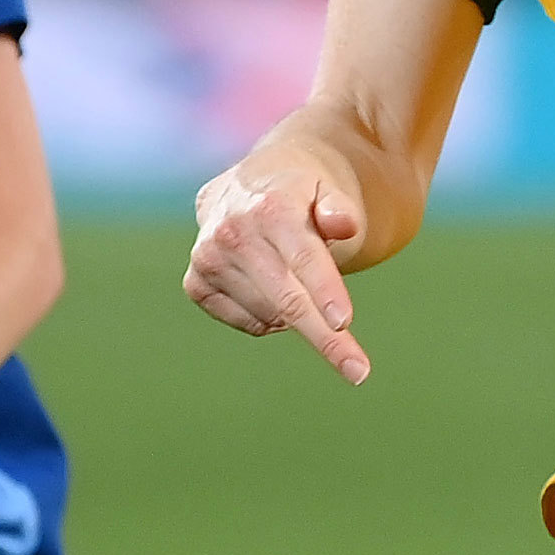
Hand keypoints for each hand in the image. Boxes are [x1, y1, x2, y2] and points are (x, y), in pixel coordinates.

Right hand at [183, 159, 374, 382]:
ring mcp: (208, 258)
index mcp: (270, 206)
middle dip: (325, 339)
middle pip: (287, 300)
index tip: (344, 324)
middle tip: (358, 372)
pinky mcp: (196, 282)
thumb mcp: (330, 187)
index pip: (304, 258)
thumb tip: (343, 225)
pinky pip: (247, 323)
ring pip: (270, 316)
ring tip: (302, 281)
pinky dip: (270, 318)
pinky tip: (274, 289)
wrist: (254, 182)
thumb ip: (340, 208)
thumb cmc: (304, 192)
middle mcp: (233, 232)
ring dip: (298, 315)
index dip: (325, 293)